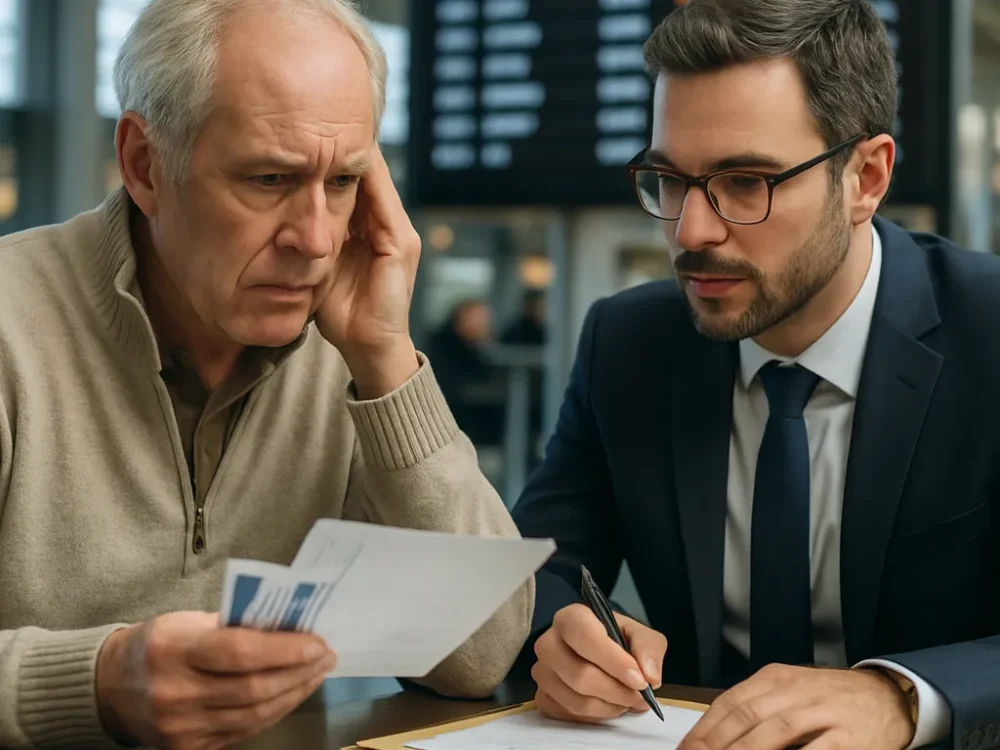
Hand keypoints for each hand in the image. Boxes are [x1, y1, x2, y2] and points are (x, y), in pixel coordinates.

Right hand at [95, 611, 335, 749]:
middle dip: (299, 672)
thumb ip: (234, 624)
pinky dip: (273, 712)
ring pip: (254, 715)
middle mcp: (176, 694)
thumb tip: (289, 625)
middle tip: (326, 656)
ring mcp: (181, 728)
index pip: (239, 652)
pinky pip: (244, 731)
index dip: (285, 649)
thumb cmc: (158, 643)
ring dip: (294, 693)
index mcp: (175, 651)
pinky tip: (290, 694)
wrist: (108, 688)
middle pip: (253, 689)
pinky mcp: (188, 749)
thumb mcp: (188, 621)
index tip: (318, 642)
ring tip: (316, 673)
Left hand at [316, 143, 420, 398]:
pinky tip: (345, 160)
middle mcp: (391, 227)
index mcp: (373, 232)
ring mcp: (399, 234)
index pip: (358, 185)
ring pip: (377, 182)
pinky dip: (364, 179)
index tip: (309, 135)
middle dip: (346, 149)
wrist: (368, 348)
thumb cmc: (342, 315)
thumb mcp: (319, 268)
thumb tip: (279, 221)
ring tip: (331, 130)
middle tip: (319, 118)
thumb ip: (309, 242)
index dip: (336, 160)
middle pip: (370, 176)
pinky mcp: (400, 244)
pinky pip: (380, 202)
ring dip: (356, 157)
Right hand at [532, 603, 667, 722]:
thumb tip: (650, 677)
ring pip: (575, 700)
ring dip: (609, 706)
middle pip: (579, 675)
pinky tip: (607, 705)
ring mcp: (542, 672)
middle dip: (616, 691)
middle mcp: (549, 642)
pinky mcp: (542, 697)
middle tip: (639, 696)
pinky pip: (569, 715)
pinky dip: (595, 717)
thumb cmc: (616, 640)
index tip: (639, 680)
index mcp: (571, 618)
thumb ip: (648, 649)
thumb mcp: (639, 634)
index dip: (613, 661)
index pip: (585, 636)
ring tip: (626, 700)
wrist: (599, 654)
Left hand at [677, 664, 915, 749]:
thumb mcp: (790, 693)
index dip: (704, 729)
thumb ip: (757, 710)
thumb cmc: (830, 700)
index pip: (729, 702)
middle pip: (746, 716)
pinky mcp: (849, 737)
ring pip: (775, 731)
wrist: (888, 697)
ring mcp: (823, 712)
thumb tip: (716, 738)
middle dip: (716, 743)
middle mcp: (795, 690)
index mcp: (775, 678)